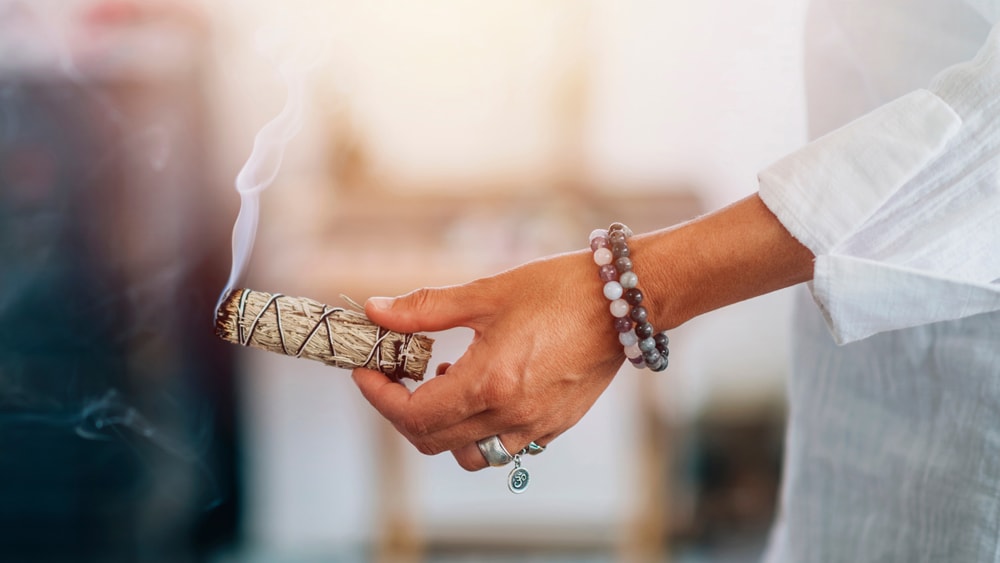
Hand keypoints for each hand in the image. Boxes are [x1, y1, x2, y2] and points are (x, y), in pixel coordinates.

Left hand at [351, 249, 625, 470]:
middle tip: (394, 374)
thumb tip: (375, 311)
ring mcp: (536, 426)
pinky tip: (483, 386)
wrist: (626, 301)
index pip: (413, 414)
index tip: (365, 371)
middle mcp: (511, 415)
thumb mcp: (486, 293)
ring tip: (444, 378)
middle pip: (432, 441)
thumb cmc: (559, 289)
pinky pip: (503, 446)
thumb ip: (426, 309)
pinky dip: (478, 428)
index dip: (379, 397)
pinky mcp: (556, 425)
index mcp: (488, 383)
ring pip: (468, 453)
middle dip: (401, 410)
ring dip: (441, 426)